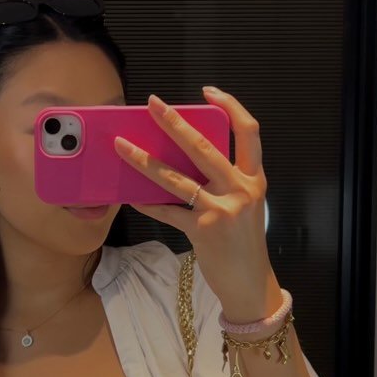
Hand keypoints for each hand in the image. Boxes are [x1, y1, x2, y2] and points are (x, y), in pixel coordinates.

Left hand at [113, 86, 282, 322]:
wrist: (251, 284)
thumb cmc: (244, 244)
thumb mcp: (245, 206)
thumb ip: (224, 183)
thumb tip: (183, 161)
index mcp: (254, 179)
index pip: (249, 132)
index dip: (231, 107)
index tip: (209, 92)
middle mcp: (240, 190)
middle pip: (203, 147)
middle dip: (174, 123)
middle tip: (152, 104)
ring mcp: (221, 209)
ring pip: (176, 178)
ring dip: (145, 161)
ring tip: (122, 146)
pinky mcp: (202, 230)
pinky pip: (167, 212)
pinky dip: (148, 204)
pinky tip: (132, 197)